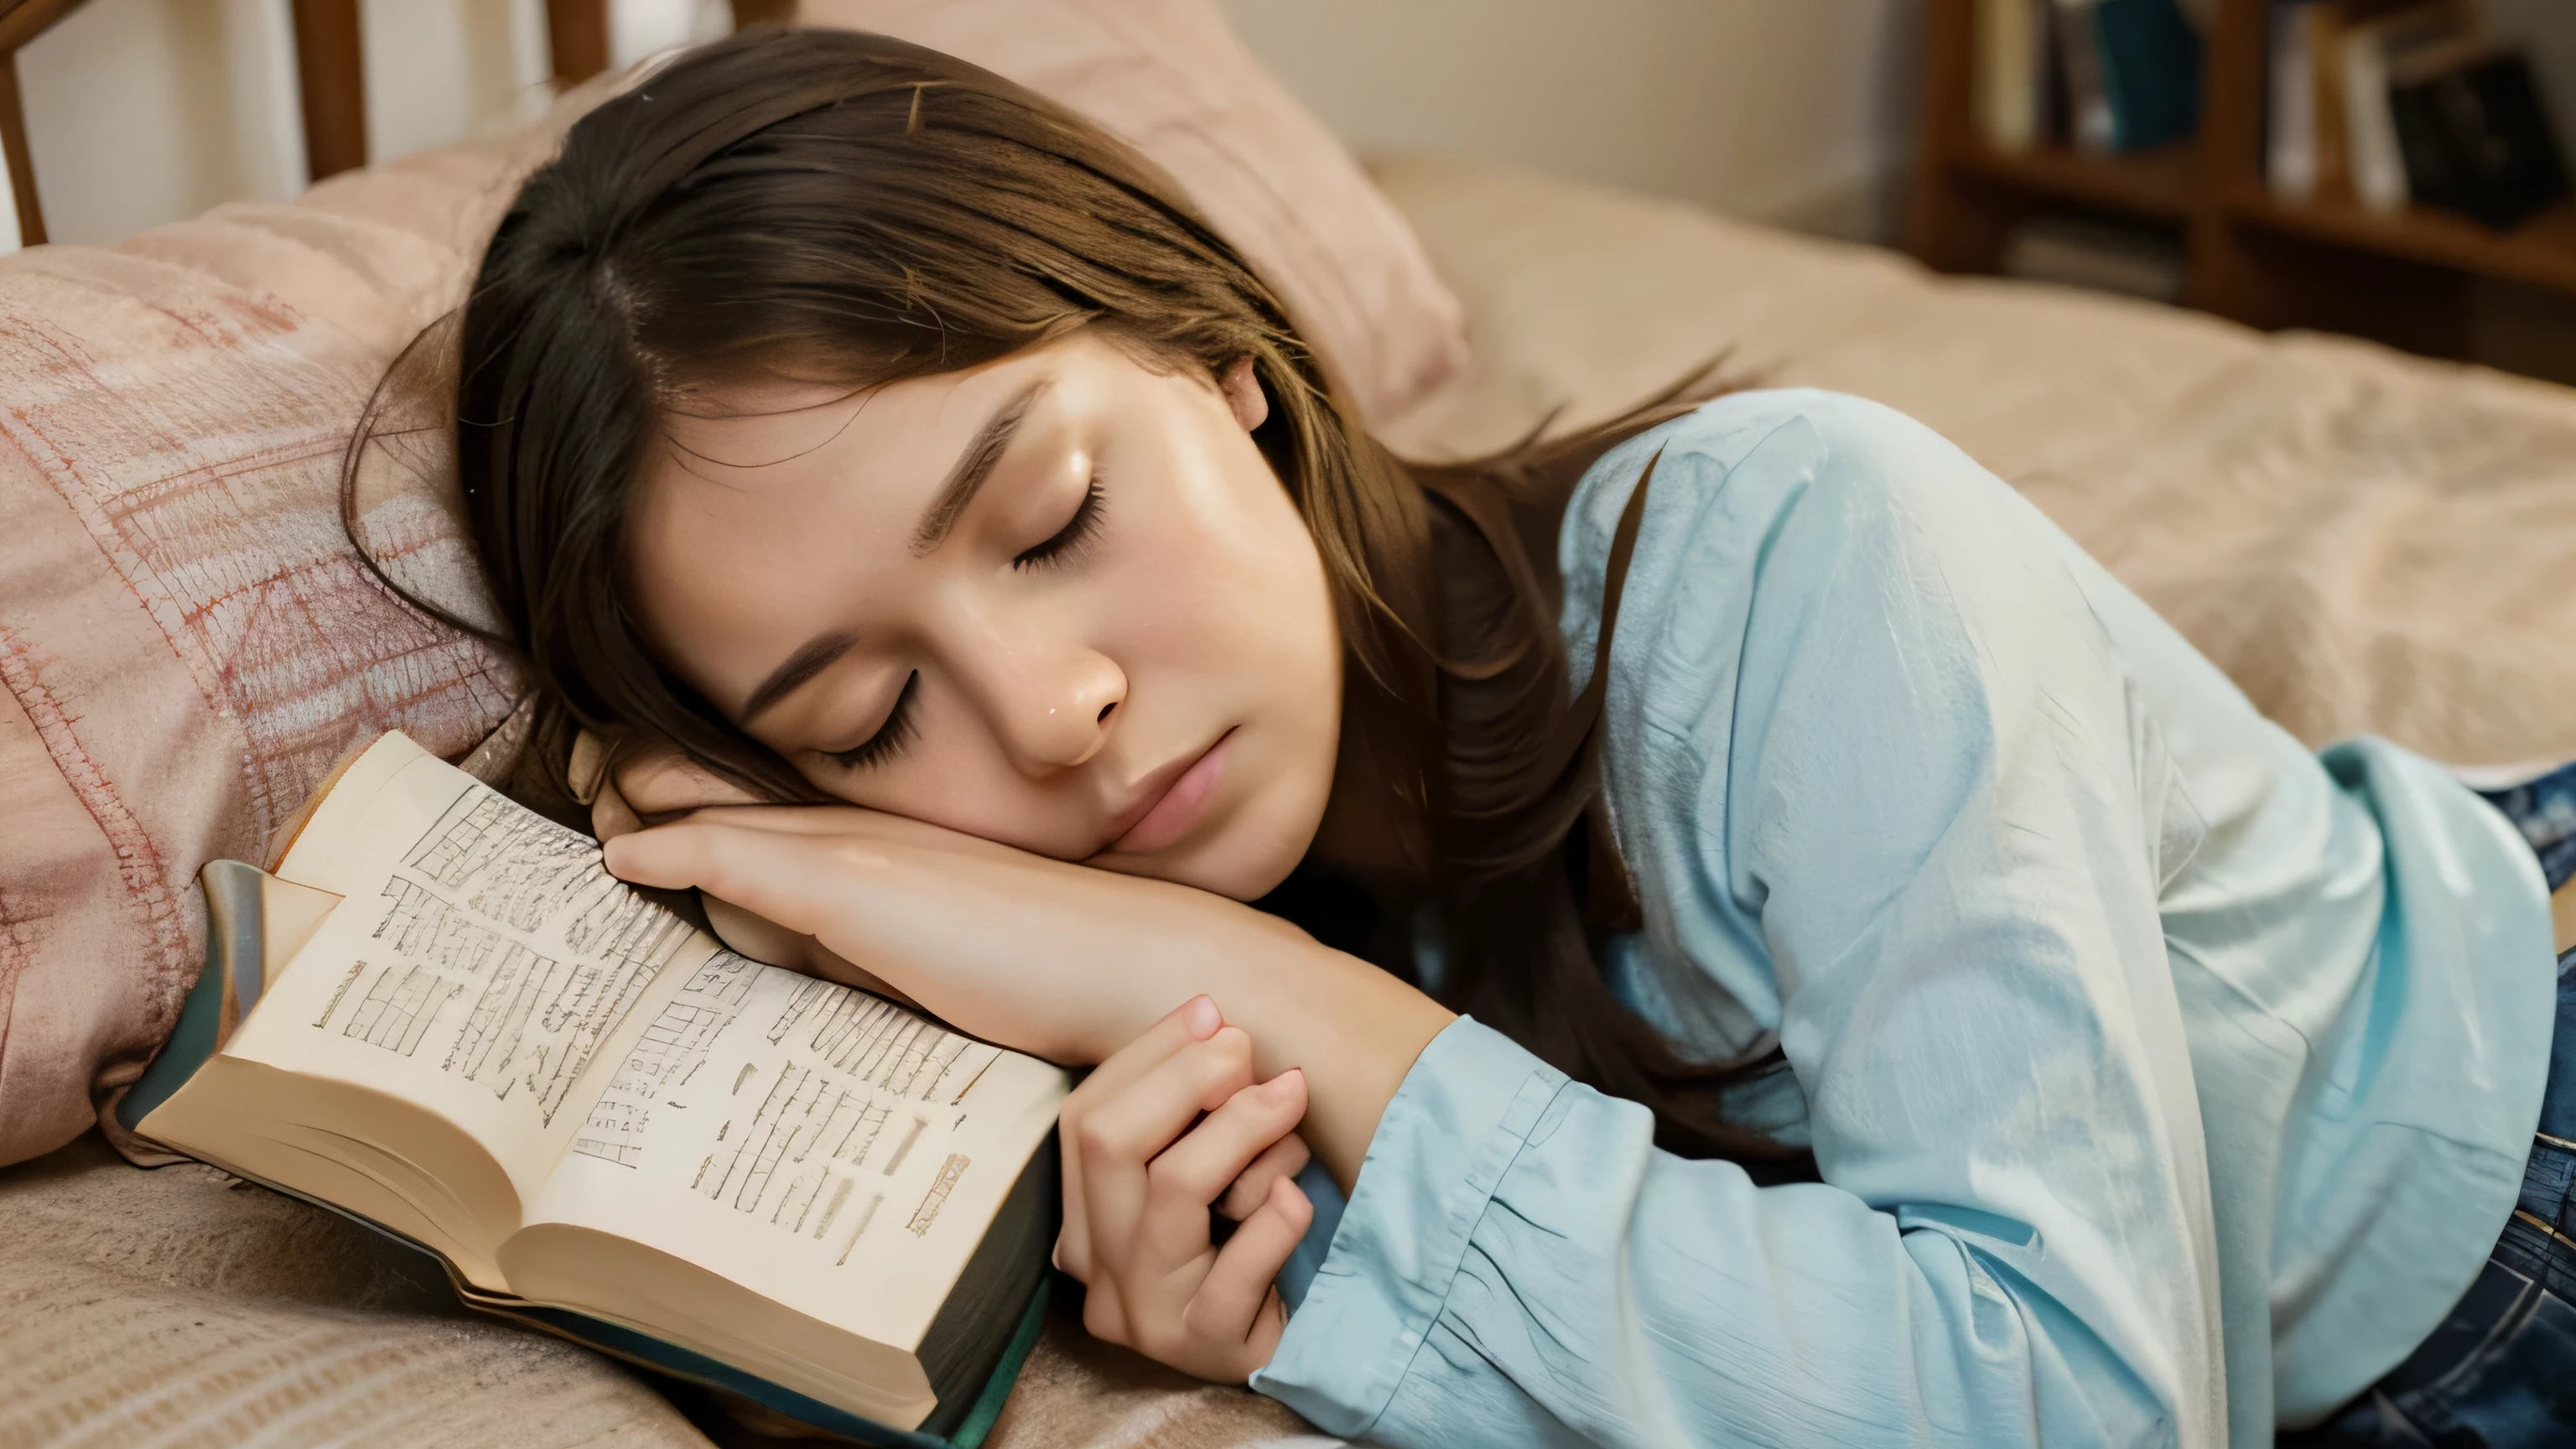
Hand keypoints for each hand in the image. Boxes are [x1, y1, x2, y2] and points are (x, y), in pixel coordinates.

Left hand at [595, 731, 1457, 1186]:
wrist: (1142, 970)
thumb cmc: (1066, 978)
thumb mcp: (949, 960)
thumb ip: (879, 950)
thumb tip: (806, 953)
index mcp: (893, 845)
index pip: (770, 810)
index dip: (696, 795)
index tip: (635, 796)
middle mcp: (869, 832)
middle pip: (729, 793)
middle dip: (649, 779)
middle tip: (587, 771)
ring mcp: (863, 852)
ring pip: (721, 814)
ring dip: (644, 802)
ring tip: (584, 791)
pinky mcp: (861, 890)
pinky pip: (740, 858)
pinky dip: (676, 850)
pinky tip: (623, 854)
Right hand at [1057, 997, 1314, 1381]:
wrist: (1295, 1342)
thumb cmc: (1250, 1236)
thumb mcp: (1213, 1157)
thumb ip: (1198, 1098)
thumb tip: (1212, 1021)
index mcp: (1084, 1214)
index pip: (1084, 1116)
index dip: (1147, 1055)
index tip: (1211, 1012)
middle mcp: (1096, 1266)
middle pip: (1108, 1142)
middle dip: (1186, 1079)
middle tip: (1250, 1054)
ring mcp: (1141, 1314)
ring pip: (1173, 1189)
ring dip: (1242, 1130)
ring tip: (1292, 1106)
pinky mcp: (1199, 1348)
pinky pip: (1234, 1271)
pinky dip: (1274, 1221)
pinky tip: (1297, 1198)